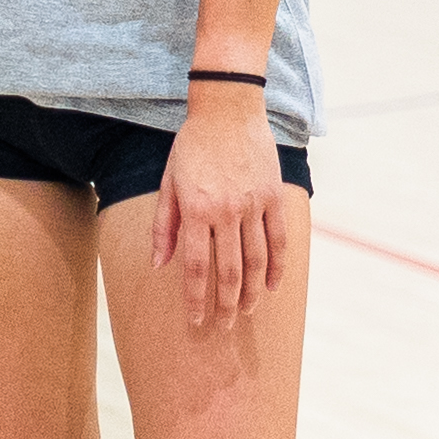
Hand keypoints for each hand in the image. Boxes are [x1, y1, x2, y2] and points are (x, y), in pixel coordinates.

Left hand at [150, 87, 288, 329]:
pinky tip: (271, 287)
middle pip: (229, 271)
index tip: (196, 319)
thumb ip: (164, 226)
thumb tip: (159, 265)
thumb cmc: (191, 148)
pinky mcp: (275, 197)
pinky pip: (280, 240)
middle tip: (222, 325)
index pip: (194, 265)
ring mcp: (254, 205)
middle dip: (225, 304)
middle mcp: (226, 211)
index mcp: (196, 209)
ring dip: (252, 292)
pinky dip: (278, 267)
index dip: (195, 297)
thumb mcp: (168, 183)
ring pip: (257, 261)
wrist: (227, 112)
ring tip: (245, 311)